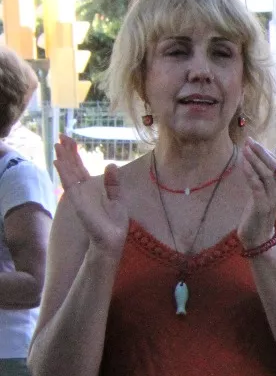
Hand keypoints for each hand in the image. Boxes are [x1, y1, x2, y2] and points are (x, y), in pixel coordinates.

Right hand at [55, 136, 127, 252]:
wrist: (112, 240)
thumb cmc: (113, 222)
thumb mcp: (117, 198)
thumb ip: (113, 183)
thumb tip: (111, 164)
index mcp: (91, 188)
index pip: (80, 167)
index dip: (75, 153)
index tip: (70, 139)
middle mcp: (82, 190)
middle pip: (72, 167)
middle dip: (67, 151)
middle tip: (61, 135)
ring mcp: (78, 195)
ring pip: (69, 173)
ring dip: (63, 159)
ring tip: (57, 144)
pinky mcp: (78, 202)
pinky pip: (69, 185)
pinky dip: (64, 174)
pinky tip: (58, 162)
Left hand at [238, 139, 275, 246]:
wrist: (257, 238)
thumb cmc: (257, 215)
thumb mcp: (261, 194)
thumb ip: (261, 181)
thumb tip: (256, 165)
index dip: (268, 152)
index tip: (256, 141)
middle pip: (274, 166)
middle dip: (261, 152)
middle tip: (250, 140)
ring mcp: (273, 199)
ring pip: (267, 174)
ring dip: (255, 159)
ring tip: (246, 148)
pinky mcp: (262, 205)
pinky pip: (257, 185)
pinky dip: (251, 172)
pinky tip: (243, 163)